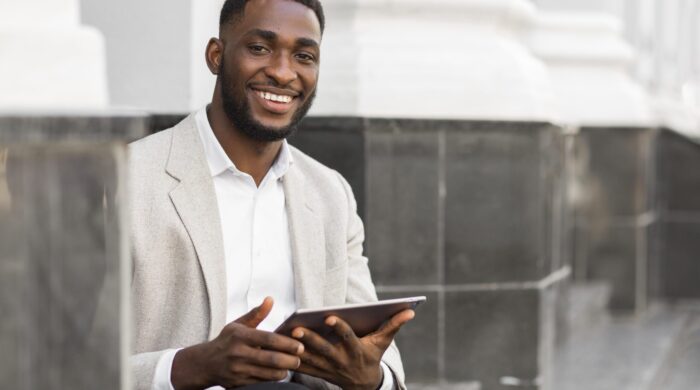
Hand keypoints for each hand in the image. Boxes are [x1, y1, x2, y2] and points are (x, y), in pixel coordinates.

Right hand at [171, 297, 304, 389]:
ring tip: (291, 365)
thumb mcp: (238, 325)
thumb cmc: (226, 341)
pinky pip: (262, 383)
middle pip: (272, 359)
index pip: (268, 339)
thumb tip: (270, 299)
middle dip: (290, 360)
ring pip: (269, 374)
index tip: (300, 346)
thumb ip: (256, 314)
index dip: (286, 343)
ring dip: (284, 371)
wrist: (205, 364)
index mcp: (240, 336)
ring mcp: (238, 370)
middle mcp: (238, 354)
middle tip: (300, 358)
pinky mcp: (238, 384)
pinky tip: (278, 373)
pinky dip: (273, 379)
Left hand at [292, 309, 414, 389]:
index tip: (329, 316)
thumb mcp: (383, 342)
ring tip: (284, 336)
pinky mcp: (318, 372)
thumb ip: (393, 325)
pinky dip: (291, 358)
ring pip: (310, 359)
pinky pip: (302, 366)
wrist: (363, 385)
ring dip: (297, 349)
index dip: (339, 328)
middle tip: (297, 328)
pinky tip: (279, 348)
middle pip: (324, 350)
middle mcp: (341, 360)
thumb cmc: (372, 355)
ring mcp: (328, 368)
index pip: (347, 338)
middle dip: (311, 340)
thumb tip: (410, 310)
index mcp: (356, 350)